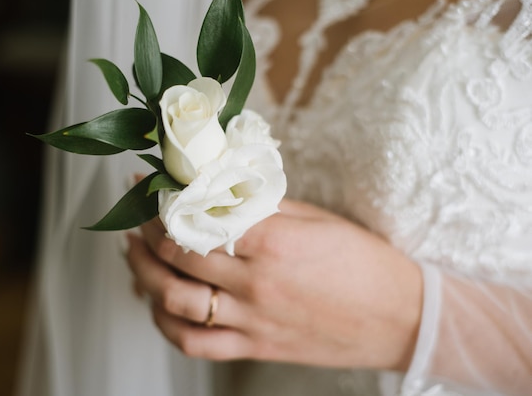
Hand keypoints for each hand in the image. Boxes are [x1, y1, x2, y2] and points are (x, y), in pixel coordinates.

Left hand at [126, 199, 422, 370]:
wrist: (401, 318)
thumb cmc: (365, 264)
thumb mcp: (316, 220)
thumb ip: (263, 208)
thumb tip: (220, 192)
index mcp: (272, 241)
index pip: (198, 216)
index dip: (165, 200)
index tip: (150, 187)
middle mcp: (255, 282)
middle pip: (178, 255)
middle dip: (147, 231)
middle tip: (136, 216)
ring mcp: (253, 319)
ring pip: (175, 301)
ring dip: (144, 275)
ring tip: (134, 256)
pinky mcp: (256, 346)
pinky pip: (196, 343)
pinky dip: (167, 325)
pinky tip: (157, 306)